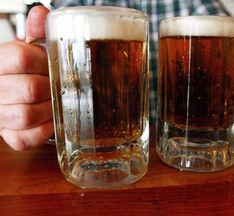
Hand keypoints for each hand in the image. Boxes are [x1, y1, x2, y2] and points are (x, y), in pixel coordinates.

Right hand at [0, 6, 52, 149]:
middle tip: (58, 86)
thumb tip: (42, 14)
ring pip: (26, 115)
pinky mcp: (9, 134)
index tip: (51, 65)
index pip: (22, 58)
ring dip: (49, 109)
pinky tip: (48, 120)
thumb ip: (37, 32)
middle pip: (30, 89)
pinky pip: (25, 138)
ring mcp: (0, 114)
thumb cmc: (25, 72)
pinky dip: (42, 131)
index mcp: (1, 62)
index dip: (44, 63)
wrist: (10, 94)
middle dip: (51, 88)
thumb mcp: (30, 49)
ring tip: (55, 102)